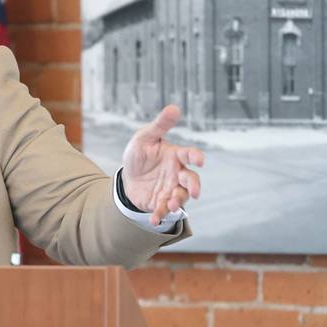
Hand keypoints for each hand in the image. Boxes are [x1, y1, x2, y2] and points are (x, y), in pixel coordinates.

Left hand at [121, 105, 203, 225]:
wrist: (127, 176)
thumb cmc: (139, 154)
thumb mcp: (144, 138)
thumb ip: (159, 126)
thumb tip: (174, 107)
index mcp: (176, 156)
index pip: (190, 155)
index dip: (196, 157)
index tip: (200, 160)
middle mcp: (177, 173)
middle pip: (191, 180)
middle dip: (194, 186)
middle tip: (194, 192)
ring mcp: (170, 189)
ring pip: (181, 196)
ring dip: (178, 201)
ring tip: (171, 205)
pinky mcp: (161, 202)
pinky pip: (164, 210)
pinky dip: (161, 215)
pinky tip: (154, 219)